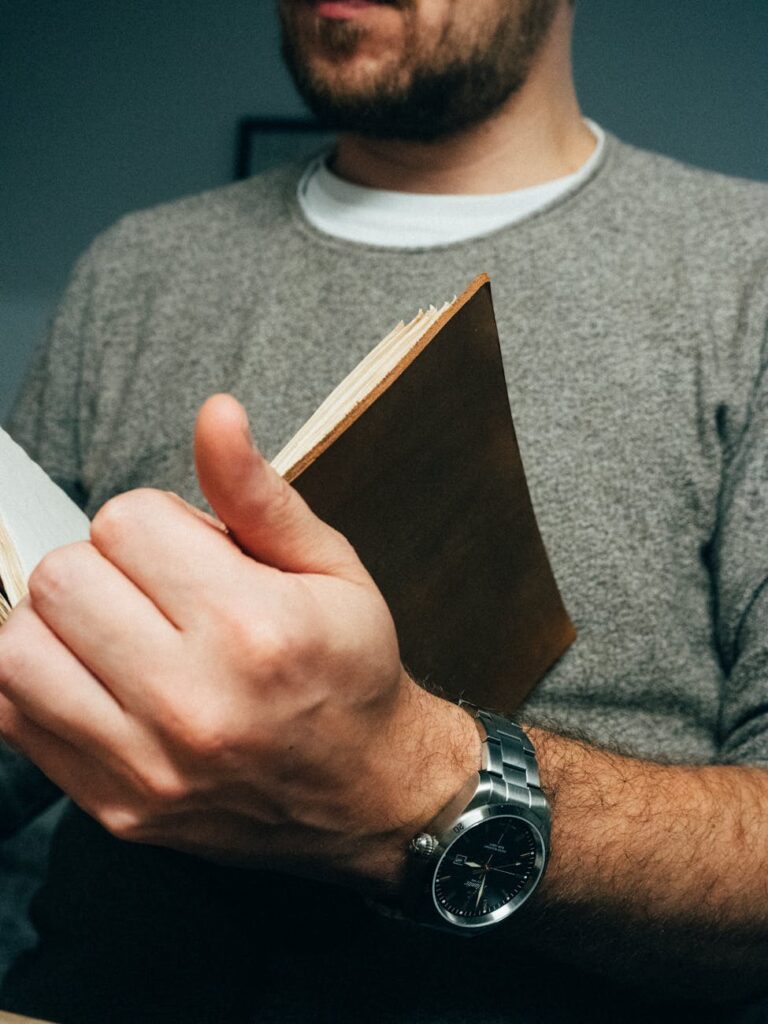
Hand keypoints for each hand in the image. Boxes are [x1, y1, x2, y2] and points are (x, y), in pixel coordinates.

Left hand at [0, 395, 478, 889]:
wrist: (368, 795)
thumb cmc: (352, 672)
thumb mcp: (329, 568)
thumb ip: (258, 492)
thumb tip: (214, 414)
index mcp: (252, 627)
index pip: (125, 520)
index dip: (155, 523)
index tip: (189, 553)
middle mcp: (193, 701)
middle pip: (62, 577)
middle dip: (103, 566)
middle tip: (154, 592)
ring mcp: (146, 764)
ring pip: (18, 647)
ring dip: (59, 624)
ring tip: (117, 632)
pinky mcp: (115, 806)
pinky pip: (13, 719)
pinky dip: (39, 680)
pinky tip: (94, 676)